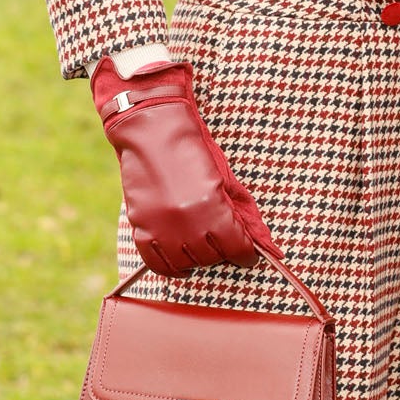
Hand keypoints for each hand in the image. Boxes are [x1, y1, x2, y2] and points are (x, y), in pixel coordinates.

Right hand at [90, 55, 277, 276]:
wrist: (152, 131)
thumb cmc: (192, 150)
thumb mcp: (224, 179)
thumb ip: (238, 213)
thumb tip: (258, 242)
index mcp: (212, 206)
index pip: (236, 248)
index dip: (246, 255)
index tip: (248, 256)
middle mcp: (187, 221)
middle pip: (212, 258)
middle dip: (223, 254)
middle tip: (225, 247)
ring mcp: (161, 227)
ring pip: (187, 264)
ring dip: (199, 260)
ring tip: (204, 252)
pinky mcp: (140, 227)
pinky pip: (157, 263)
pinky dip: (172, 269)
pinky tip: (182, 265)